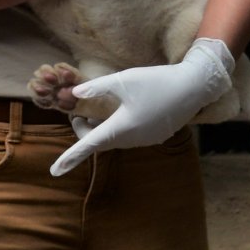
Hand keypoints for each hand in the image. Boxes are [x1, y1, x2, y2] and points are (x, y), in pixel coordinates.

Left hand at [49, 38, 233, 176]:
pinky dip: (120, 130)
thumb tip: (74, 94)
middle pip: (100, 142)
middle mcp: (133, 139)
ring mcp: (146, 140)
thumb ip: (96, 88)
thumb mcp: (123, 79)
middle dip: (85, 132)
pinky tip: (125, 113)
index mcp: (122, 126)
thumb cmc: (157, 81)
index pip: (89, 145)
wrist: (195, 86)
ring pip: (116, 140)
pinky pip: (131, 138)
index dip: (70, 157)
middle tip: (79, 113)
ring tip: (99, 113)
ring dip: (103, 130)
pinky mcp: (156, 137)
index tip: (54, 171)